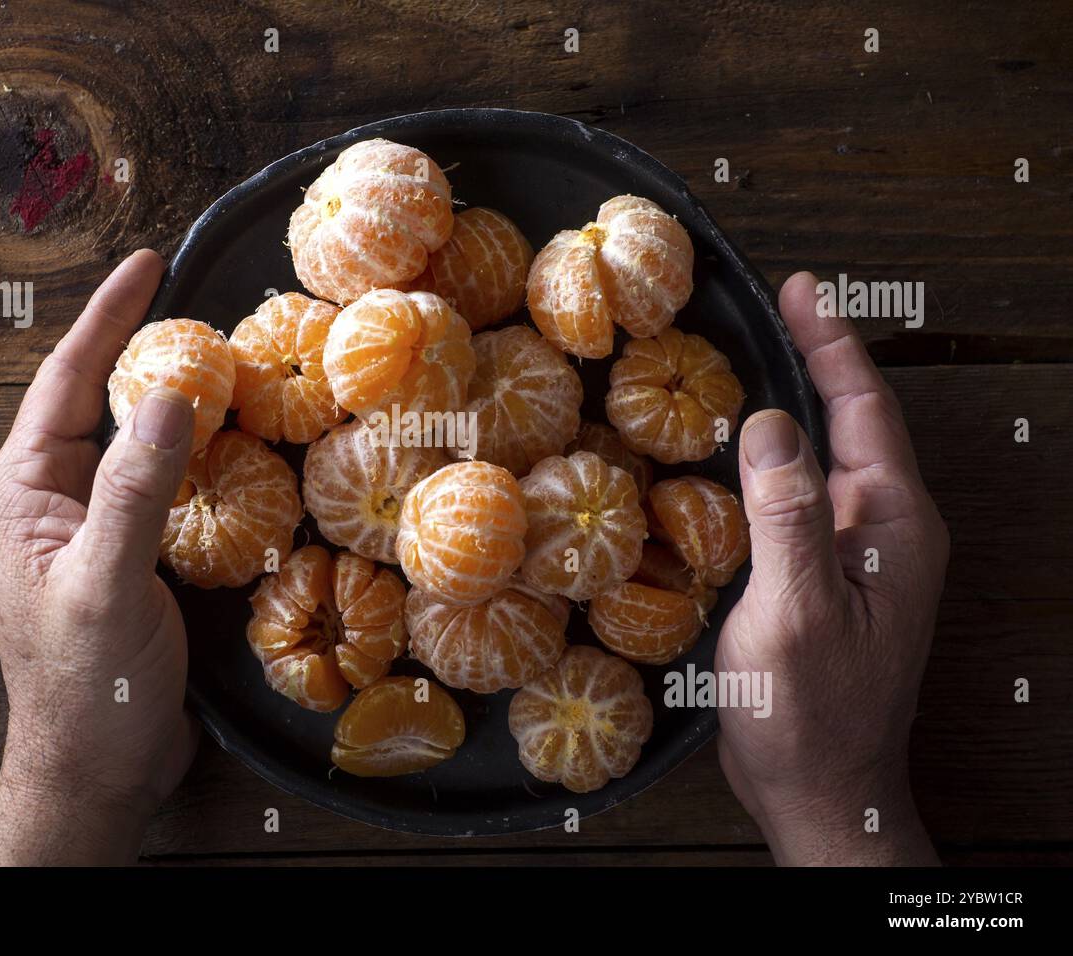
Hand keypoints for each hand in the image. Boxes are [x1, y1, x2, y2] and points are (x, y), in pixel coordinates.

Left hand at [0, 250, 200, 864]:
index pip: (64, 380)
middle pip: (99, 401)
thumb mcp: (107, 582)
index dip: (108, 317)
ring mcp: (92, 527)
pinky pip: (165, 485)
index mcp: (24, 492)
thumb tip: (169, 396)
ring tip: (228, 364)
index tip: (149, 263)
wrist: (97, 767)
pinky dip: (200, 457)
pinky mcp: (130, 555)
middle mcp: (53, 499)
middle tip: (205, 309)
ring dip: (177, 405)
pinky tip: (236, 445)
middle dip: (146, 350)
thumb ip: (136, 489)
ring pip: (136, 442)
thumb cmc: (86, 684)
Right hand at [715, 271, 948, 865]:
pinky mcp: (824, 575)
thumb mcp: (797, 613)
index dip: (832, 344)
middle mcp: (884, 530)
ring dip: (795, 403)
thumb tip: (770, 423)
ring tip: (757, 354)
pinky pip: (799, 496)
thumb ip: (788, 517)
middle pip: (852, 421)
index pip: (865, 411)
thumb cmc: (813, 714)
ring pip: (824, 457)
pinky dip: (773, 457)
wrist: (823, 790)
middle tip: (777, 304)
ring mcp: (856, 553)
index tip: (802, 289)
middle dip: (817, 357)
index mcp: (894, 527)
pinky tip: (740, 448)